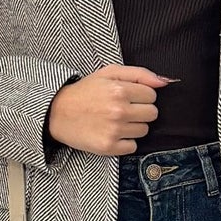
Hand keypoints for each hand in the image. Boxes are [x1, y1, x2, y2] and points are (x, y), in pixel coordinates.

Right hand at [46, 64, 176, 155]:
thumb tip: (165, 82)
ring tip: (115, 121)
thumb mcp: (109, 73)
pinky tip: (111, 133)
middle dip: (140, 111)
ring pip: (144, 131)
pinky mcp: (109, 147)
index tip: (128, 97)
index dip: (141, 96)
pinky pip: (133, 146)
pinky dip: (125, 142)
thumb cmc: (84, 92)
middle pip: (152, 114)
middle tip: (122, 109)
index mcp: (120, 90)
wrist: (56, 113)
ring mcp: (114, 130)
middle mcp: (119, 111)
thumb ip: (139, 74)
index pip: (152, 96)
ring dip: (133, 126)